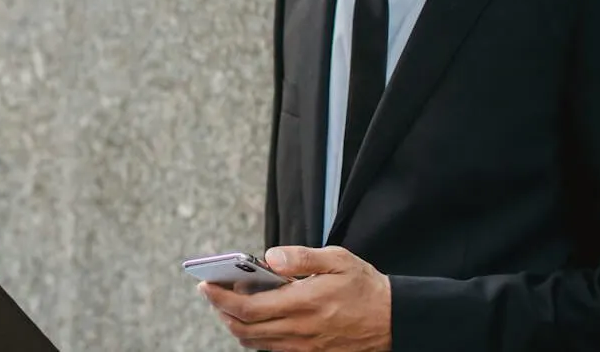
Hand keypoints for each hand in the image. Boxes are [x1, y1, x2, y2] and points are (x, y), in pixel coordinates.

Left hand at [197, 246, 390, 351]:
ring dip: (236, 324)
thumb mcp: (338, 260)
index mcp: (304, 303)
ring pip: (255, 343)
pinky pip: (272, 349)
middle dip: (221, 311)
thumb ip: (301, 257)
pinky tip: (258, 317)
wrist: (394, 321)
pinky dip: (256, 336)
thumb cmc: (365, 288)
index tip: (206, 285)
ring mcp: (304, 346)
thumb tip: (270, 257)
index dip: (220, 299)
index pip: (248, 308)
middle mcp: (300, 329)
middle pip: (244, 329)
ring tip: (232, 303)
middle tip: (213, 293)